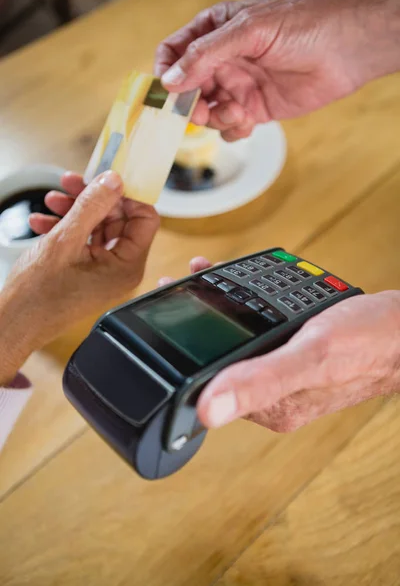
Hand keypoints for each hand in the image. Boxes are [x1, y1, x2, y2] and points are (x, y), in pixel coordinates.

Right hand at [0, 171, 158, 382]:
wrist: (13, 324)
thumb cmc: (37, 295)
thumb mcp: (65, 240)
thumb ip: (92, 206)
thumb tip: (115, 180)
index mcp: (127, 266)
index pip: (146, 218)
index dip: (126, 195)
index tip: (104, 178)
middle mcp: (121, 270)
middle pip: (120, 219)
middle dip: (93, 198)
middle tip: (69, 182)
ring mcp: (105, 272)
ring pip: (98, 228)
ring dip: (75, 210)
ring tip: (51, 199)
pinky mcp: (88, 273)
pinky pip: (84, 242)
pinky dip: (66, 228)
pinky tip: (41, 221)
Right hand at [156, 0, 399, 140]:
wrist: (347, 48)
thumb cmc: (303, 24)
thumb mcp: (249, 30)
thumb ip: (206, 54)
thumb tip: (171, 80)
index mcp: (215, 30)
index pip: (175, 52)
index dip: (166, 72)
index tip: (167, 91)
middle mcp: (223, 60)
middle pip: (187, 88)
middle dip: (190, 103)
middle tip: (200, 111)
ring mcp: (239, 86)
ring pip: (208, 112)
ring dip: (216, 118)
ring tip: (238, 112)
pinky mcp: (255, 109)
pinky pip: (231, 128)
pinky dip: (234, 131)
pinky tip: (248, 122)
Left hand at [159, 260, 399, 430]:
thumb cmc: (369, 341)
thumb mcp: (312, 355)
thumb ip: (260, 380)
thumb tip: (207, 411)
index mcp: (271, 405)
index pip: (209, 386)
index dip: (181, 352)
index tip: (164, 313)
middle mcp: (273, 394)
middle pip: (217, 361)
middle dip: (192, 323)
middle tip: (175, 288)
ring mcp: (283, 373)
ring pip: (236, 343)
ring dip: (214, 311)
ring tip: (200, 277)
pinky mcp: (294, 355)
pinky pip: (257, 333)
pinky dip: (242, 308)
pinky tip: (239, 285)